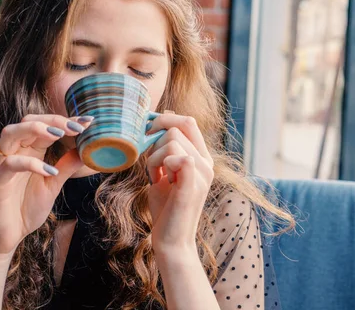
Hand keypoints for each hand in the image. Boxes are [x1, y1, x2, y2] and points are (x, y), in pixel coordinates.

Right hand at [0, 114, 92, 257]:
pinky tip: (50, 171)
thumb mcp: (54, 184)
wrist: (7, 237)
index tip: (89, 121)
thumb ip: (66, 166)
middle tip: (78, 127)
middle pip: (28, 120)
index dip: (66, 120)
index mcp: (29, 150)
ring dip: (36, 129)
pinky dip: (31, 164)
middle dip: (54, 119)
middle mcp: (15, 152)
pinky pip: (10, 164)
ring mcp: (3, 165)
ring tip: (60, 134)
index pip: (45, 125)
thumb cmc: (27, 208)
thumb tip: (86, 150)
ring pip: (11, 133)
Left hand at [146, 112, 213, 253]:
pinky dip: (159, 165)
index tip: (147, 134)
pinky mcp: (192, 185)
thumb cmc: (166, 208)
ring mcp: (202, 174)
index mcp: (202, 158)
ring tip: (155, 178)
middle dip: (155, 138)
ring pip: (172, 140)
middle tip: (150, 161)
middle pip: (178, 127)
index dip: (165, 120)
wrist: (171, 240)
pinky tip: (159, 180)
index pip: (188, 121)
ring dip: (153, 157)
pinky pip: (176, 156)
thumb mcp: (165, 171)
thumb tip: (167, 114)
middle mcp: (207, 163)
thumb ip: (166, 146)